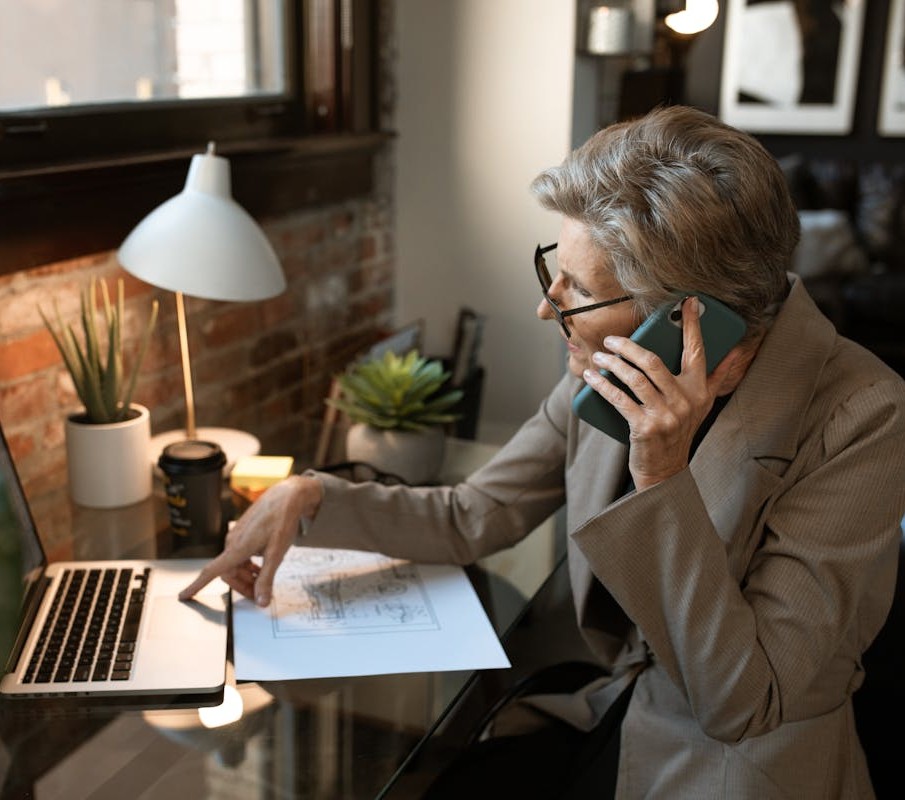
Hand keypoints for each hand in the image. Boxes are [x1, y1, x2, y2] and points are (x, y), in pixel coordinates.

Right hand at [178, 474, 323, 606]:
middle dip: (242, 586)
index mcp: (237, 548)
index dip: (196, 585)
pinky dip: (248, 565)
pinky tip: (261, 567)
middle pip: (228, 574)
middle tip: (260, 595)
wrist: (286, 497)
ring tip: (263, 580)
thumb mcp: (277, 554)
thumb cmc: (281, 521)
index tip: (182, 596)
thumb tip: (261, 603)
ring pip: (235, 565)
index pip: (211, 571)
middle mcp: (232, 542)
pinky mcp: (243, 532)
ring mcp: (236, 536)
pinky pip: (239, 555)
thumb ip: (266, 579)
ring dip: (246, 576)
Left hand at [582, 296, 738, 490]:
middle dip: (628, 346)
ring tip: (599, 357)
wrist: (664, 470)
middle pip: (653, 361)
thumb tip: (735, 352)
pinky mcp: (645, 427)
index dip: (692, 324)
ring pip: (634, 377)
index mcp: (699, 390)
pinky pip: (619, 398)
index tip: (687, 301)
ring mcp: (665, 415)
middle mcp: (685, 401)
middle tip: (611, 340)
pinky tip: (591, 377)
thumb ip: (716, 378)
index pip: (697, 351)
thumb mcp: (701, 406)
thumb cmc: (679, 432)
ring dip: (612, 364)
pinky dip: (602, 385)